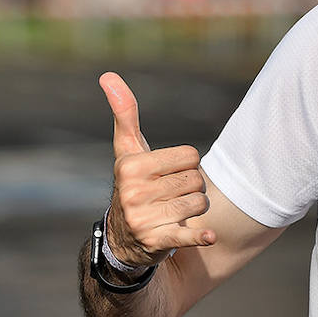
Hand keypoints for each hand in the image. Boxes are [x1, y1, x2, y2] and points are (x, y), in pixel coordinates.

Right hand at [101, 72, 215, 267]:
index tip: (167, 174)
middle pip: (197, 180)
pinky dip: (200, 237)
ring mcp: (143, 218)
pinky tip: (210, 236)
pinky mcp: (156, 241)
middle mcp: (133, 192)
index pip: (190, 156)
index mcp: (130, 166)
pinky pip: (186, 235)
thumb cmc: (134, 183)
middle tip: (171, 196)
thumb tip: (108, 75)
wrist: (123, 239)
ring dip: (195, 208)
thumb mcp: (128, 150)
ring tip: (173, 212)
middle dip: (192, 187)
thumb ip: (124, 113)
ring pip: (200, 203)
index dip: (186, 165)